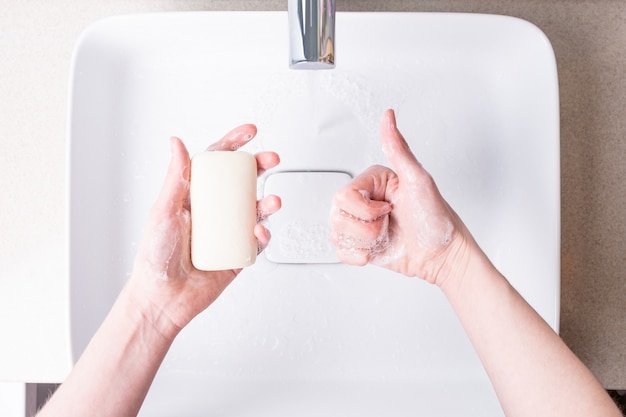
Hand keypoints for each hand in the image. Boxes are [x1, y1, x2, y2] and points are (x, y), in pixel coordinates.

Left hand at [129, 125, 280, 339]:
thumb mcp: (164, 211)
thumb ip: (176, 178)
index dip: (233, 145)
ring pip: (254, 210)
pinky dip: (263, 235)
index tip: (250, 133)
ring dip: (267, 203)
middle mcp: (213, 212)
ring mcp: (227, 233)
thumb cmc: (155, 257)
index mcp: (194, 197)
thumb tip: (177, 143)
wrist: (162, 299)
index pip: (216, 164)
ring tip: (273, 202)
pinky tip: (259, 233)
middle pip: (241, 183)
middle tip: (272, 160)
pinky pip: (256, 241)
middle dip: (259, 168)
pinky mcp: (237, 254)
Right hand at [330, 109, 473, 285]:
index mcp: (371, 181)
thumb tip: (388, 117)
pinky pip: (341, 252)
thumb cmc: (435, 218)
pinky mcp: (359, 244)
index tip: (389, 208)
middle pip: (336, 215)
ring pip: (337, 234)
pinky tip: (377, 249)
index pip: (343, 195)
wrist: (441, 255)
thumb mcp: (418, 179)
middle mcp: (362, 201)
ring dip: (365, 241)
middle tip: (388, 223)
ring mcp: (359, 223)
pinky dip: (359, 255)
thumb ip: (398, 148)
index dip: (365, 209)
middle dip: (366, 228)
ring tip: (385, 235)